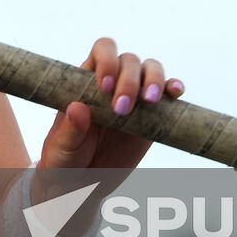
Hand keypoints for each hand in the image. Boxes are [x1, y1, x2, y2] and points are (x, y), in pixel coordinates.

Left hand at [36, 37, 183, 186]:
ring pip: (151, 69)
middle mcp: (113, 83)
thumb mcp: (60, 149)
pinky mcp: (153, 116)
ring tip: (149, 102)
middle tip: (121, 110)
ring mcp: (135, 98)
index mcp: (86, 82)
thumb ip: (68, 130)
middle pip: (129, 60)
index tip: (105, 88)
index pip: (101, 51)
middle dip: (129, 81)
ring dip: (154, 79)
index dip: (107, 61)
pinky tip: (175, 93)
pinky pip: (167, 94)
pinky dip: (174, 87)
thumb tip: (78, 108)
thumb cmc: (63, 162)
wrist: (82, 185)